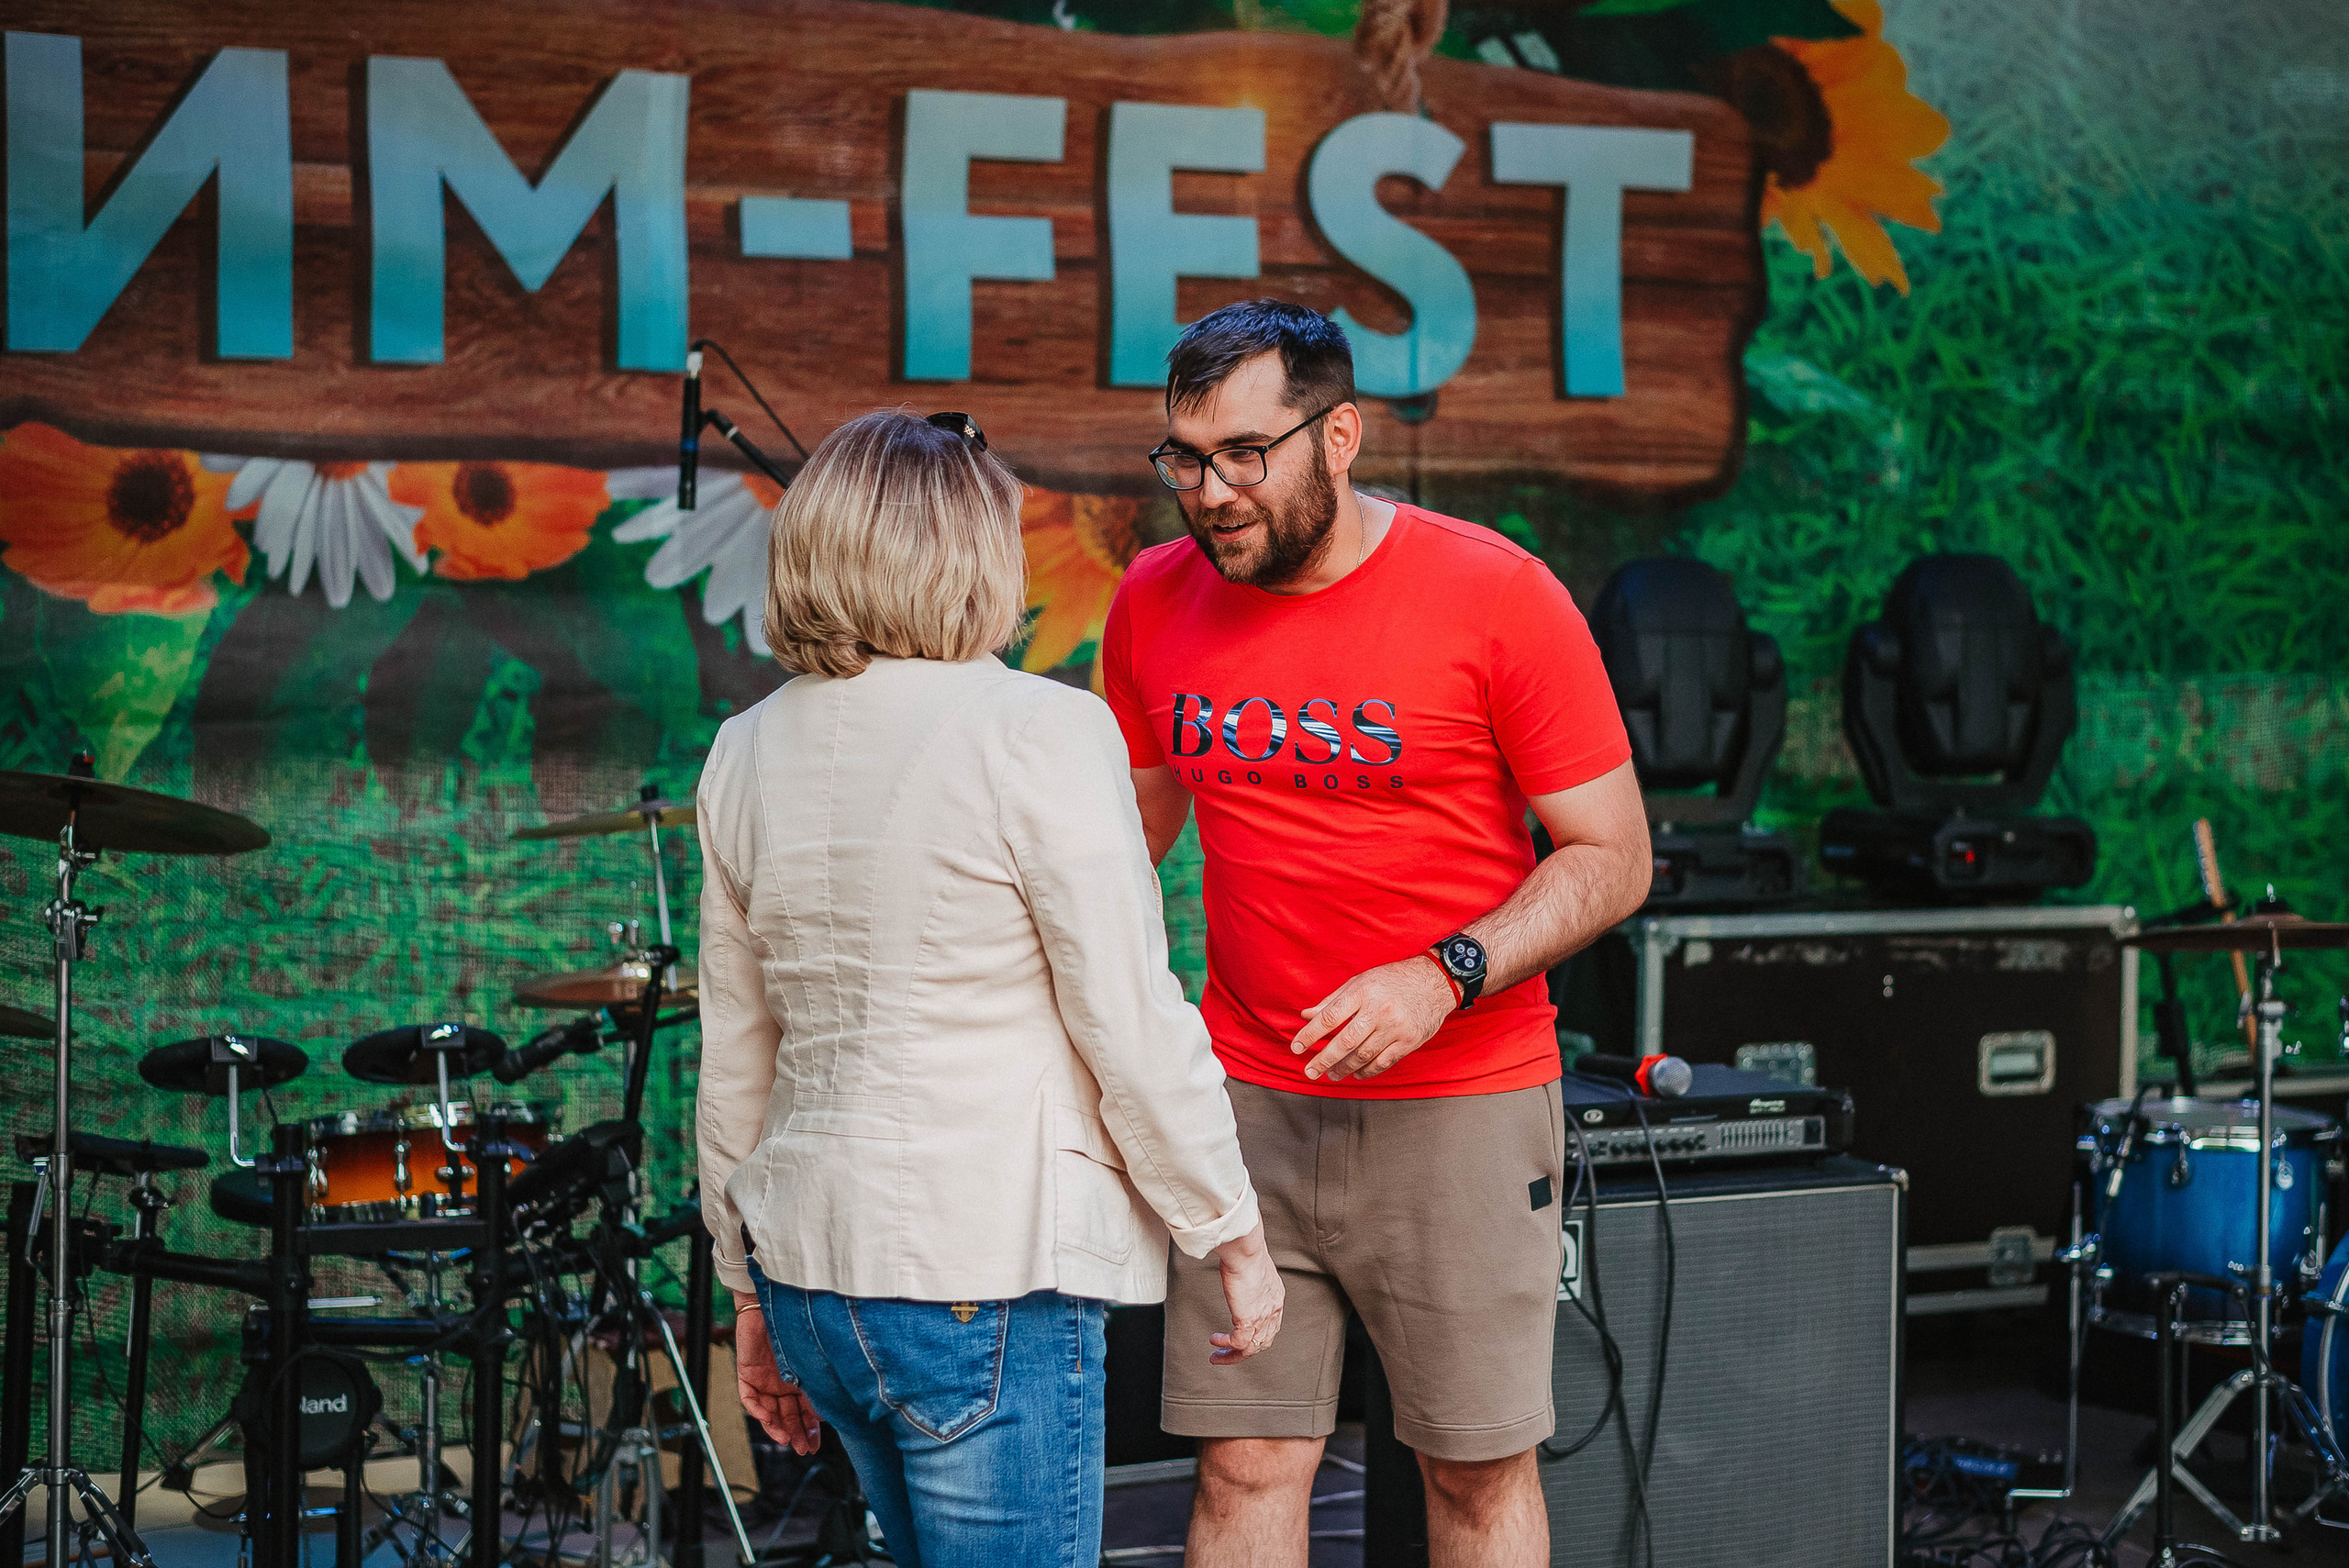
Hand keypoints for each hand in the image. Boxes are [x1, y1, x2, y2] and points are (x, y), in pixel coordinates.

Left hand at [734, 1302, 822, 1454]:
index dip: (811, 1428)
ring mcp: (764, 1379)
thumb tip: (835, 1408)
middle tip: (803, 1449)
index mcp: (802, 1378)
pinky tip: (769, 1421)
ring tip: (787, 1441)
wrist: (774, 1298)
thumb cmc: (799, 1322)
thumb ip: (820, 1382)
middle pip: (789, 1414)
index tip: (816, 1443)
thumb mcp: (813, 1358)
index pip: (806, 1410)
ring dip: (778, 1428)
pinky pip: (749, 1398)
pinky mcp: (747, 1373)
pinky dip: (758, 1411)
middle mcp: (783, 1381)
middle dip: (797, 1433)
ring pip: (770, 1411)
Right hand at [1208, 1224, 1282, 1364]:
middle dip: (1244, 1352)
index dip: (1257, 1336)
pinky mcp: (1249, 1320)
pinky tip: (1214, 1341)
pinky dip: (1225, 1345)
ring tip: (1217, 1356)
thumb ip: (1248, 1278)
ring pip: (1250, 1348)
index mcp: (1276, 1298)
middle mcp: (1273, 1310)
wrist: (1245, 1251)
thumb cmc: (1245, 1252)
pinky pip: (1237, 1342)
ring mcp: (1263, 1317)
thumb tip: (1235, 1273)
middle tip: (1229, 1355)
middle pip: (1262, 1342)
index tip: (1241, 1339)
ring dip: (1232, 1355)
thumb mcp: (1252, 1268)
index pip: (1271, 1326)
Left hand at [1291, 954, 1454, 1081]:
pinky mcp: (1409, 1041)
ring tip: (1331, 1075)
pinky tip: (1356, 1073)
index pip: (1329, 1017)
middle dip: (1323, 1059)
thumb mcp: (1361, 981)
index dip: (1310, 1035)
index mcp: (1363, 992)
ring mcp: (1395, 1027)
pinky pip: (1383, 1062)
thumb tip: (1306, 1016)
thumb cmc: (1393, 980)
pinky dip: (1367, 1071)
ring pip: (1363, 1055)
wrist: (1436, 981)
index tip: (1296, 1047)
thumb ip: (1333, 1001)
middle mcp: (1378, 1010)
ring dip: (1343, 1068)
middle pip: (1344, 1041)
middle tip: (1309, 1072)